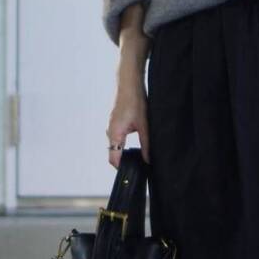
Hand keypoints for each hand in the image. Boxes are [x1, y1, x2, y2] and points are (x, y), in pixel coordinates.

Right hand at [107, 23, 151, 168]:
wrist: (129, 85)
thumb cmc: (136, 102)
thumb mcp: (144, 125)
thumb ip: (146, 144)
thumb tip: (148, 160)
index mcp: (115, 134)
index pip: (113, 158)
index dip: (122, 168)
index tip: (132, 173)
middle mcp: (110, 132)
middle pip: (114, 153)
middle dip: (125, 162)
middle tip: (139, 167)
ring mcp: (112, 127)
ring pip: (116, 146)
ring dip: (125, 153)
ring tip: (140, 157)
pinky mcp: (115, 123)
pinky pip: (117, 139)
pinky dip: (125, 145)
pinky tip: (137, 145)